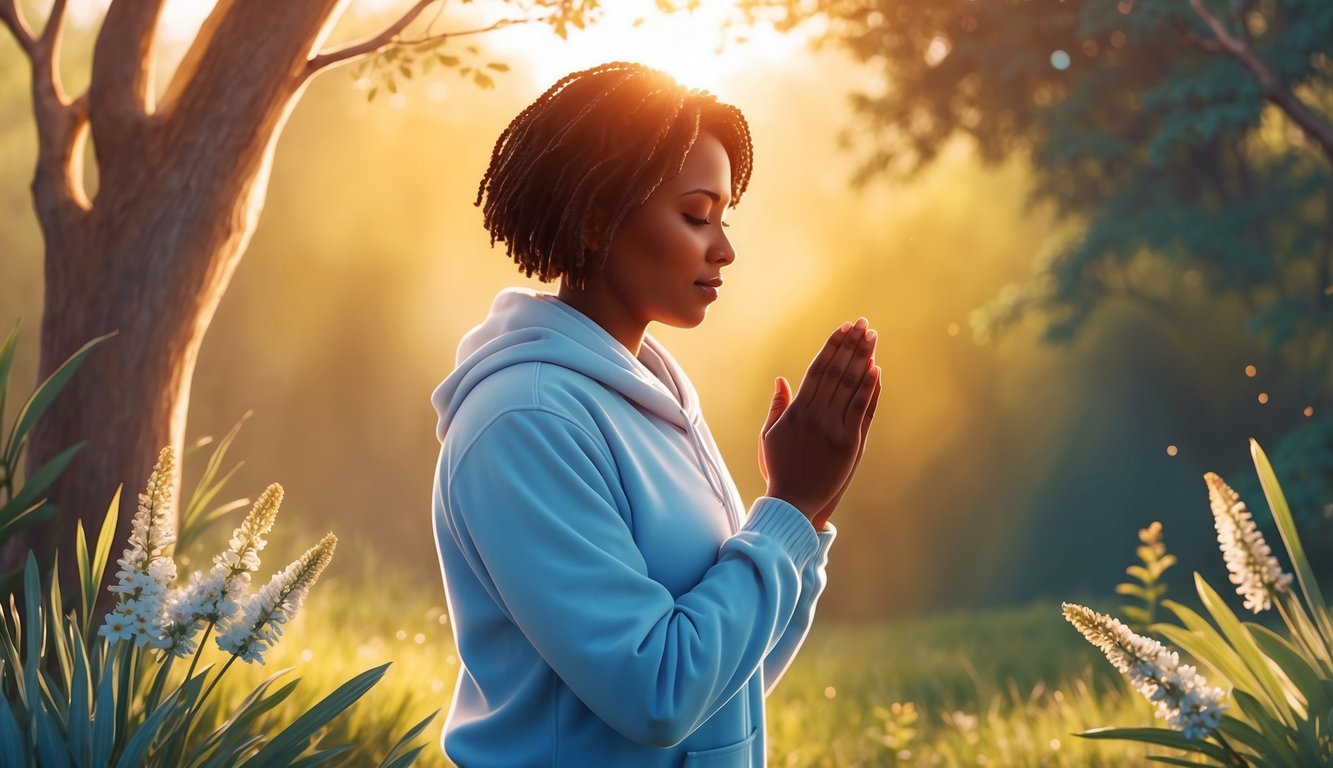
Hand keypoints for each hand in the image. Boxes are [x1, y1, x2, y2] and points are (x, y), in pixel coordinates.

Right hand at [759, 319, 880, 526]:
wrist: (793, 503)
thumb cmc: (778, 469)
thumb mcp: (770, 435)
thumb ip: (777, 406)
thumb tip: (781, 379)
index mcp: (796, 411)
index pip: (817, 369)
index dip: (832, 346)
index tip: (843, 328)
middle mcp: (815, 416)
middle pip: (837, 372)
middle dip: (851, 345)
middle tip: (863, 324)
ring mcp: (833, 429)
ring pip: (851, 386)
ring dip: (863, 359)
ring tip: (872, 338)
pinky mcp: (849, 445)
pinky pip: (861, 410)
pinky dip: (869, 389)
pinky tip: (876, 370)